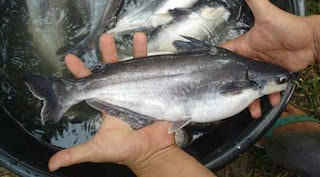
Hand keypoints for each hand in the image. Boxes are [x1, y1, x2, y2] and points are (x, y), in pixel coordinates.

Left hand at [48, 33, 175, 171]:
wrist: (152, 153)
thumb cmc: (125, 151)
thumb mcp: (97, 151)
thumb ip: (75, 154)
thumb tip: (51, 164)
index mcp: (106, 103)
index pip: (90, 84)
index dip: (80, 71)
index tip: (71, 58)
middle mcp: (121, 93)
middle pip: (112, 69)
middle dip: (108, 54)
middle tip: (104, 39)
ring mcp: (137, 90)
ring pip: (133, 66)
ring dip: (133, 51)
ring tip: (135, 36)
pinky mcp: (153, 90)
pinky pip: (151, 72)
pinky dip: (150, 59)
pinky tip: (147, 44)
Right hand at [222, 0, 318, 117]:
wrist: (311, 40)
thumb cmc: (288, 27)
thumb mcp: (267, 14)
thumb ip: (255, 1)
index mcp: (244, 47)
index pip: (224, 54)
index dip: (215, 63)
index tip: (204, 75)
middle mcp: (250, 60)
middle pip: (236, 77)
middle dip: (233, 90)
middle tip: (230, 103)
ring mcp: (261, 70)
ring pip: (252, 88)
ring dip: (252, 101)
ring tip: (254, 112)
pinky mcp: (273, 77)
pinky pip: (267, 91)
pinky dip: (269, 98)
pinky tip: (272, 103)